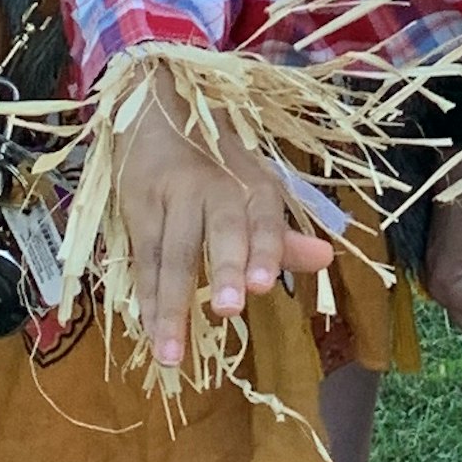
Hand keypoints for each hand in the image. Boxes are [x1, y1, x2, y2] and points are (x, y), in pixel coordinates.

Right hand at [101, 64, 337, 373]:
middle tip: (228, 308)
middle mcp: (214, 184)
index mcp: (252, 182)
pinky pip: (142, 259)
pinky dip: (145, 298)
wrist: (157, 107)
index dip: (265, 248)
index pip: (264, 215)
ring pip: (170, 253)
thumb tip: (326, 259)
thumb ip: (281, 236)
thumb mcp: (253, 190)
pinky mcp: (135, 204)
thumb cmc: (215, 163)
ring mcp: (171, 193)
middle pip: (218, 227)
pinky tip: (151, 332)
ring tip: (172, 354)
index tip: (263, 285)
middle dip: (223, 267)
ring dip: (170, 306)